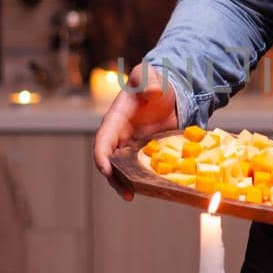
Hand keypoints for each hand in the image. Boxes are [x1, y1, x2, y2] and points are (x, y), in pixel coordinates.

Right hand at [93, 65, 178, 199]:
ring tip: (135, 196)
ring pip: (125, 170)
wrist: (170, 93)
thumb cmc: (154, 83)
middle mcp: (120, 137)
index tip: (106, 170)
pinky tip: (155, 189)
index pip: (102, 141)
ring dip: (128, 184)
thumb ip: (148, 80)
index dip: (102, 156)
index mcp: (115, 120)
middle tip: (127, 193)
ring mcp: (133, 148)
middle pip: (110, 162)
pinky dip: (146, 180)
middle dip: (115, 179)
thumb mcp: (149, 76)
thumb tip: (151, 91)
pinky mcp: (147, 154)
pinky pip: (143, 169)